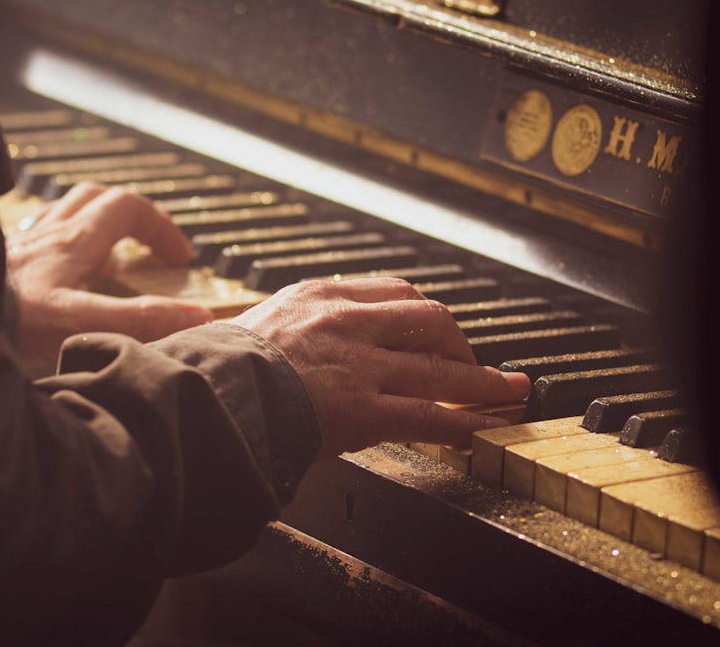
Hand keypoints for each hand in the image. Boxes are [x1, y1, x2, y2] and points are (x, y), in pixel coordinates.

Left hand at [6, 183, 213, 363]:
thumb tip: (196, 316)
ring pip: (63, 212)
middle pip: (97, 199)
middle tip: (147, 249)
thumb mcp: (82, 322)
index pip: (130, 208)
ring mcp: (19, 243)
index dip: (161, 228)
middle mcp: (47, 232)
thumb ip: (140, 320)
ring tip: (106, 256)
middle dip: (132, 216)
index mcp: (74, 241)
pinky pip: (32, 236)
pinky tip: (52, 270)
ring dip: (93, 224)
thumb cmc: (5, 321)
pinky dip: (54, 243)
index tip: (178, 260)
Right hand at [229, 277, 530, 457]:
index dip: (423, 315)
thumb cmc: (218, 363)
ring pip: (441, 368)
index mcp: (321, 295)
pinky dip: (466, 422)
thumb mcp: (256, 321)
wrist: (208, 393)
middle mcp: (349, 322)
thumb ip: (290, 322)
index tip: (434, 329)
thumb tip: (297, 337)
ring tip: (511, 390)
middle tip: (470, 361)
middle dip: (458, 341)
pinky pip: (429, 415)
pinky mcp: (364, 409)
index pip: (393, 293)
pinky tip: (486, 427)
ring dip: (483, 381)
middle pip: (428, 319)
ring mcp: (361, 365)